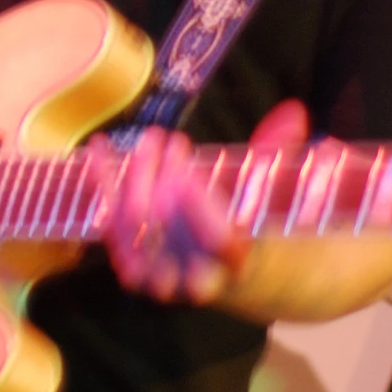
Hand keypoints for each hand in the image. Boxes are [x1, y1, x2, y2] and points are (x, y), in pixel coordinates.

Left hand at [97, 98, 309, 307]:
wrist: (248, 278)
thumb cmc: (263, 228)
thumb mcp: (282, 198)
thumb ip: (282, 156)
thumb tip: (294, 114)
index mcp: (242, 264)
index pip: (221, 245)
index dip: (201, 211)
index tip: (185, 172)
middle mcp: (197, 277)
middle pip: (165, 236)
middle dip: (157, 181)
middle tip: (167, 140)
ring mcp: (162, 274)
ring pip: (133, 233)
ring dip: (132, 179)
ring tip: (147, 140)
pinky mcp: (136, 263)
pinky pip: (111, 227)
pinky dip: (103, 185)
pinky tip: (98, 148)